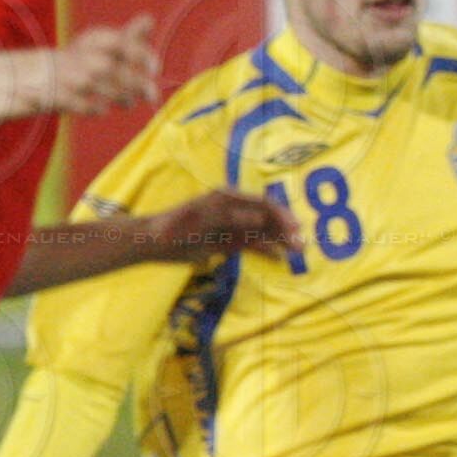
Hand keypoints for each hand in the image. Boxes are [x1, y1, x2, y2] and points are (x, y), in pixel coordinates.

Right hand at [47, 17, 157, 115]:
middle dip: (140, 85)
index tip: (154, 68)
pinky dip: (100, 109)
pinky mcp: (64, 97)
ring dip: (125, 100)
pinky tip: (102, 107)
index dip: (143, 56)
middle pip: (119, 72)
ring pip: (110, 92)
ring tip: (128, 102)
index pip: (123, 43)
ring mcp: (73, 77)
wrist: (42, 74)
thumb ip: (128, 34)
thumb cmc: (83, 58)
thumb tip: (149, 19)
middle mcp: (84, 56)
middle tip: (151, 94)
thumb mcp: (102, 42)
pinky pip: (92, 108)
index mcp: (94, 40)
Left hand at [146, 190, 303, 264]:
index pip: (262, 204)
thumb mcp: (201, 221)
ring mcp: (232, 226)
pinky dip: (266, 250)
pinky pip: (252, 244)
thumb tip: (259, 218)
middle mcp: (234, 210)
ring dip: (280, 240)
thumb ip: (230, 218)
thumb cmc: (174, 227)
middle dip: (286, 229)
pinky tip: (280, 258)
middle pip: (267, 217)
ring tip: (297, 252)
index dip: (281, 215)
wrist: (154, 242)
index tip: (295, 229)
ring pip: (263, 231)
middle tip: (302, 245)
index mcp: (229, 198)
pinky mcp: (227, 241)